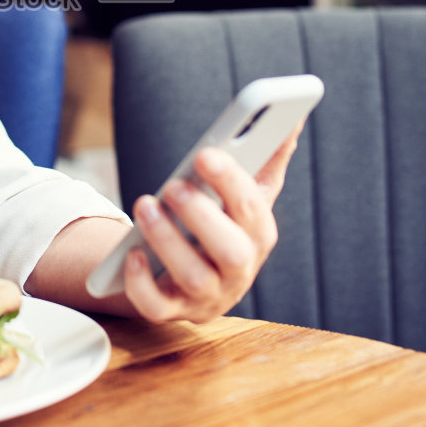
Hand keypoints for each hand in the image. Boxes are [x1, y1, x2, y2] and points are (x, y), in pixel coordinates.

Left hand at [122, 126, 302, 323]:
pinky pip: (158, 308)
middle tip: (173, 185)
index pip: (253, 208)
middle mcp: (239, 270)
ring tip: (145, 205)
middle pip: (231, 251)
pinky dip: (142, 283)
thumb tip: (293, 116)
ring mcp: (207, 294)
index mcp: (258, 234)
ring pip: (194, 277)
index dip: (231, 181)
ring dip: (167, 239)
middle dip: (201, 215)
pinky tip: (132, 254)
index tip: (205, 152)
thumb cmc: (220, 223)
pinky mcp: (173, 310)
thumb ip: (267, 156)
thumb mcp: (245, 194)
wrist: (187, 271)